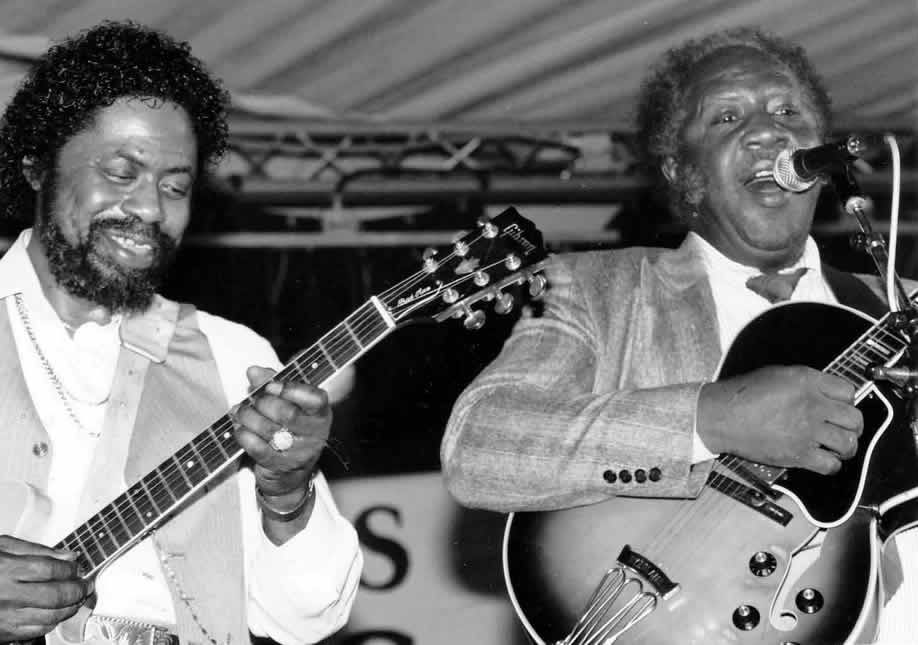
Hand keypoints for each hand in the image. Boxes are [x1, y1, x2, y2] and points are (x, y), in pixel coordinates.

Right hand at [0, 535, 93, 641]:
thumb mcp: (2, 547)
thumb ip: (37, 550)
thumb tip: (68, 555)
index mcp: (7, 569)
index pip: (52, 569)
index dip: (72, 568)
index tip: (78, 566)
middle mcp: (7, 594)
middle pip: (56, 595)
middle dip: (78, 590)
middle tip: (86, 585)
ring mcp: (5, 616)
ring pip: (50, 616)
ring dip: (70, 608)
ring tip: (76, 599)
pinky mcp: (3, 633)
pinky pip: (36, 631)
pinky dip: (52, 623)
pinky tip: (56, 614)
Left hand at [232, 366, 330, 496]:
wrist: (290, 472)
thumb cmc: (290, 429)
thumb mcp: (288, 404)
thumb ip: (273, 384)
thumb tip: (253, 371)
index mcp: (321, 413)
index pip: (314, 399)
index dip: (291, 389)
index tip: (270, 385)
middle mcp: (315, 433)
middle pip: (288, 414)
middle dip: (263, 403)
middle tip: (251, 400)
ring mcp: (299, 452)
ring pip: (269, 430)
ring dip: (248, 417)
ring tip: (239, 411)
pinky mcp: (280, 466)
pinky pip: (257, 448)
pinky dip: (244, 435)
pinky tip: (239, 429)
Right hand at [697, 365, 862, 474]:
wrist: (721, 417)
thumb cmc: (742, 395)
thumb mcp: (777, 375)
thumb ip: (806, 382)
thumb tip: (824, 393)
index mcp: (807, 381)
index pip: (848, 391)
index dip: (846, 400)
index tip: (840, 406)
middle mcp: (813, 405)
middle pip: (854, 418)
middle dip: (853, 425)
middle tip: (845, 428)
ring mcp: (808, 431)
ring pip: (848, 443)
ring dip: (846, 446)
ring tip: (838, 446)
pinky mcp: (799, 454)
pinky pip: (831, 465)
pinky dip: (831, 464)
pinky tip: (823, 459)